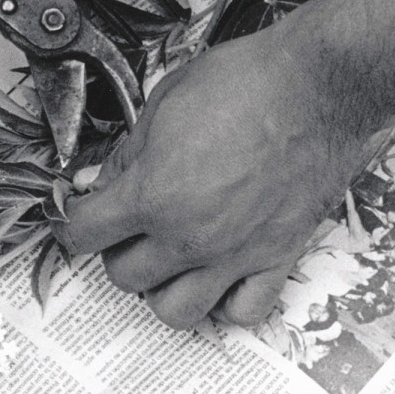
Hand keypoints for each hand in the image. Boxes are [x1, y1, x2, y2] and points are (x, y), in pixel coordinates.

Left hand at [53, 28, 380, 329]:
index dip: (74, 221)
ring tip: (171, 260)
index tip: (81, 215)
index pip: (83, 234)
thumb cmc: (249, 82)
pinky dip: (226, 303)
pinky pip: (243, 311)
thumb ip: (129, 153)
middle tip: (131, 227)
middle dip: (119, 251)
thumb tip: (103, 181)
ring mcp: (234, 255)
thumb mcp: (166, 101)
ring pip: (175, 311)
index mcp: (153, 194)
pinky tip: (222, 276)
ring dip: (164, 289)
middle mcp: (188, 236)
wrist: (320, 86)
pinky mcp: (277, 258)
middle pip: (125, 277)